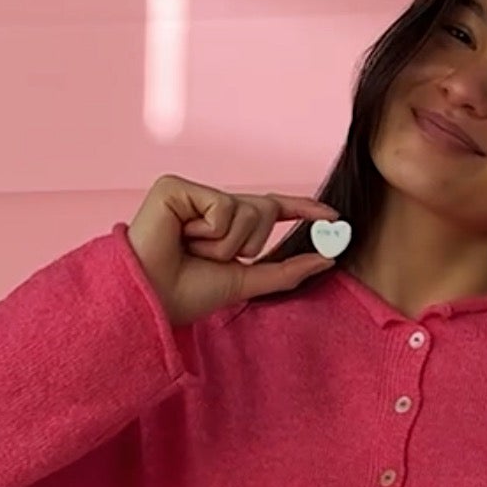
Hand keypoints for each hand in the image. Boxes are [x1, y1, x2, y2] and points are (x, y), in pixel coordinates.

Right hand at [127, 176, 340, 326]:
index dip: (303, 209)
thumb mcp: (245, 282)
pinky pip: (221, 207)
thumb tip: (328, 259)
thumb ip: (286, 271)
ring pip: (245, 210)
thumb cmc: (188, 293)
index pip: (272, 209)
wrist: (152, 300)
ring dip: (225, 245)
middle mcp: (211, 204)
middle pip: (263, 210)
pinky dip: (209, 233)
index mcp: (227, 225)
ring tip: (192, 252)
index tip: (334, 217)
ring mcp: (193, 193)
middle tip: (211, 259)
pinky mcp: (175, 187)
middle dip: (248, 244)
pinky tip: (181, 238)